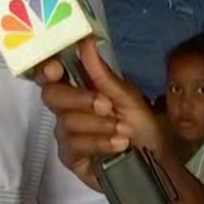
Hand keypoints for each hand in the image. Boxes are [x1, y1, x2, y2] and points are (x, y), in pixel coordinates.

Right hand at [38, 38, 168, 188]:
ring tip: (124, 130)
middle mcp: (67, 110)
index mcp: (79, 89)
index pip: (51, 75)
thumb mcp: (127, 97)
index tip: (56, 68)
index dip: (47, 69)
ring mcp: (66, 135)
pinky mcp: (70, 158)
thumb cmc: (142, 125)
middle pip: (51, 96)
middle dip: (79, 98)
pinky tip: (119, 144)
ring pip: (67, 123)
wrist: (156, 160)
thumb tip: (85, 42)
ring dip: (100, 124)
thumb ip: (102, 74)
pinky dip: (100, 142)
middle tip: (106, 105)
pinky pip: (74, 146)